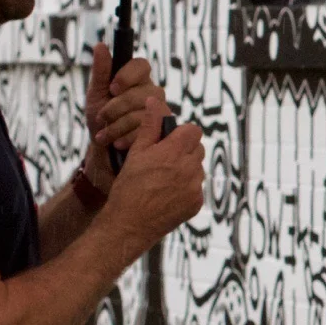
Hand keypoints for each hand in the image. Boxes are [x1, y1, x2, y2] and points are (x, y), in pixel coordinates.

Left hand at [83, 44, 170, 187]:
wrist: (103, 154)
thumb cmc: (100, 121)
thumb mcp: (95, 96)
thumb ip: (100, 72)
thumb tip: (100, 45)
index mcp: (137, 80)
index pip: (142, 65)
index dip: (128, 75)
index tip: (113, 88)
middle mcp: (152, 94)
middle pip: (143, 92)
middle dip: (117, 107)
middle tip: (102, 118)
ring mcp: (161, 113)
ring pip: (144, 113)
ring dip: (118, 126)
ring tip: (105, 135)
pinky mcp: (163, 132)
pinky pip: (150, 131)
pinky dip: (129, 138)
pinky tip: (118, 144)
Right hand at [101, 110, 204, 251]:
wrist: (128, 224)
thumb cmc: (128, 186)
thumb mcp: (136, 152)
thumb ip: (149, 125)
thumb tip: (155, 100)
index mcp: (175, 152)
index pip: (193, 130)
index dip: (181, 133)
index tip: (168, 140)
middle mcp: (190, 168)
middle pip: (197, 148)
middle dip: (183, 150)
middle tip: (162, 159)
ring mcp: (195, 187)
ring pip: (197, 168)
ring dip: (185, 169)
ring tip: (162, 178)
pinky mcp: (197, 203)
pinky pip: (196, 188)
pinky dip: (185, 188)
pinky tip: (166, 193)